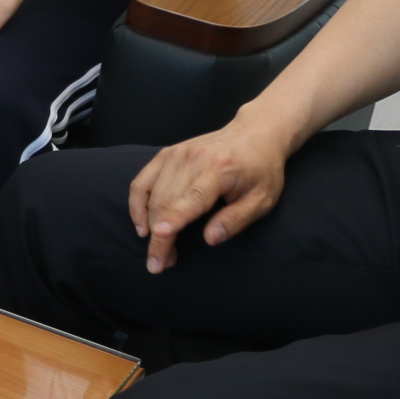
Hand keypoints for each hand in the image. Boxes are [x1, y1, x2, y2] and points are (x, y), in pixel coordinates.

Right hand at [127, 115, 294, 272]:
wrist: (255, 134)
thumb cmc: (261, 170)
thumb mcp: (263, 199)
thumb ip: (237, 220)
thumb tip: (210, 239)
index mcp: (219, 170)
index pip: (191, 200)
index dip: (173, 221)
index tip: (159, 239)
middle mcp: (193, 159)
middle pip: (166, 202)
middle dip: (160, 238)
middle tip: (161, 264)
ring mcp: (176, 155)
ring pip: (152, 196)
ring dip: (149, 226)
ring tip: (156, 250)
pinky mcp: (166, 154)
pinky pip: (141, 182)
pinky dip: (136, 204)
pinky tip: (141, 224)